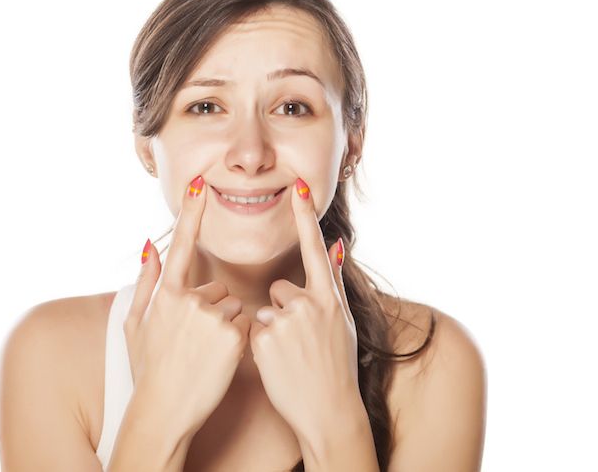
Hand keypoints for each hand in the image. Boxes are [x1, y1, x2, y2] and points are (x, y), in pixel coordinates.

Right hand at [123, 174, 251, 438]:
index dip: (190, 213)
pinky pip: (246, 325)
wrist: (164, 411)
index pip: (180, 245)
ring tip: (206, 355)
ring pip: (233, 307)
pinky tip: (220, 361)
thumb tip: (147, 247)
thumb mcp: (135, 325)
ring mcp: (211, 317)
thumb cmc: (148, 369)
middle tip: (195, 343)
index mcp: (164, 294)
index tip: (200, 183)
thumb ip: (145, 283)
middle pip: (217, 288)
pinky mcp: (232, 334)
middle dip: (212, 310)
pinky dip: (239, 340)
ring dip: (226, 326)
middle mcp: (188, 300)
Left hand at [248, 177, 358, 436]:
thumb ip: (331, 284)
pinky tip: (279, 364)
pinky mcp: (264, 339)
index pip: (314, 249)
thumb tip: (334, 244)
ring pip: (265, 311)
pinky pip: (254, 331)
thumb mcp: (342, 323)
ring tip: (292, 357)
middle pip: (280, 289)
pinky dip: (262, 347)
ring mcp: (286, 322)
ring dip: (273, 330)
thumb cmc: (336, 367)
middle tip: (301, 343)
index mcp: (329, 298)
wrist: (329, 411)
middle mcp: (309, 305)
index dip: (305, 217)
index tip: (298, 186)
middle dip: (284, 311)